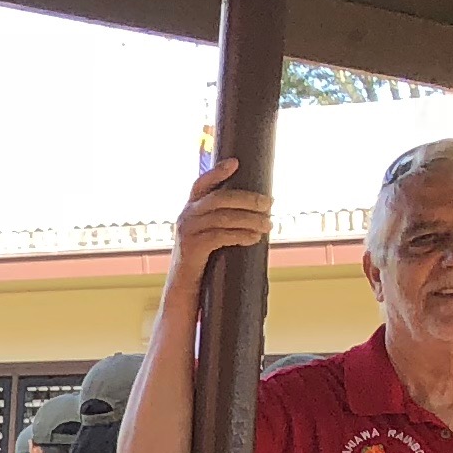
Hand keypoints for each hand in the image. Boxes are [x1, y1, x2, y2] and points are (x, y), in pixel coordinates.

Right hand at [168, 157, 271, 283]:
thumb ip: (222, 220)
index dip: (217, 172)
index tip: (236, 163)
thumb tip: (259, 210)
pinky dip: (241, 235)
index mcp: (190, 209)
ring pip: (224, 217)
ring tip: (268, 225)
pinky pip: (220, 236)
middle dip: (248, 199)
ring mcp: (187, 231)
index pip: (201, 184)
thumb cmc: (203, 261)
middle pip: (220, 198)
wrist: (183, 290)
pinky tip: (254, 238)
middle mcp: (185, 216)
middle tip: (269, 205)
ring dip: (250, 220)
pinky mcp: (192, 247)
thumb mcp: (208, 235)